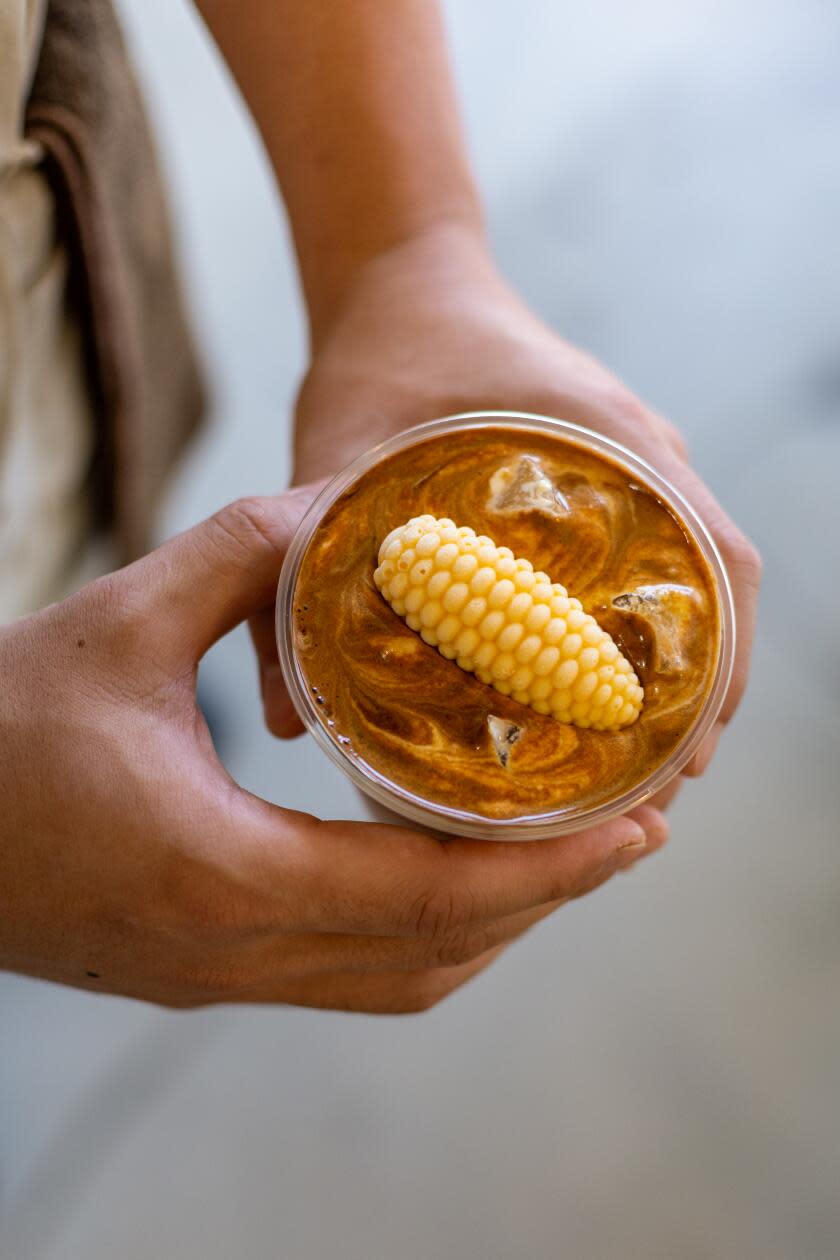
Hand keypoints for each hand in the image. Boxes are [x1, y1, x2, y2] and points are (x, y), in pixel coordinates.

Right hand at [0, 489, 666, 1010]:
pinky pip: (348, 974)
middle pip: (436, 957)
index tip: (635, 828)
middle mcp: (228, 951)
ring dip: (491, 926)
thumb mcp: (111, 625)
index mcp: (218, 873)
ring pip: (397, 982)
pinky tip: (445, 873)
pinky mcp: (197, 968)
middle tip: (628, 833)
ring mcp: (212, 976)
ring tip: (557, 856)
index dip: (548, 870)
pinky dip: (423, 935)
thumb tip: (335, 507)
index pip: (429, 899)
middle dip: (547, 901)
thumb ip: (236, 556)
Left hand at [288, 224, 760, 775]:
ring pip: (703, 580)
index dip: (721, 668)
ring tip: (644, 764)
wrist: (403, 278)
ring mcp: (634, 462)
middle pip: (723, 590)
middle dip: (706, 698)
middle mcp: (642, 452)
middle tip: (656, 790)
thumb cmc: (381, 351)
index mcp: (607, 438)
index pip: (718, 561)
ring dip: (692, 670)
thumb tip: (283, 721)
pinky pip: (665, 558)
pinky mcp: (609, 474)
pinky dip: (658, 629)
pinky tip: (610, 691)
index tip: (686, 755)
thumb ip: (300, 572)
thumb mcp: (334, 455)